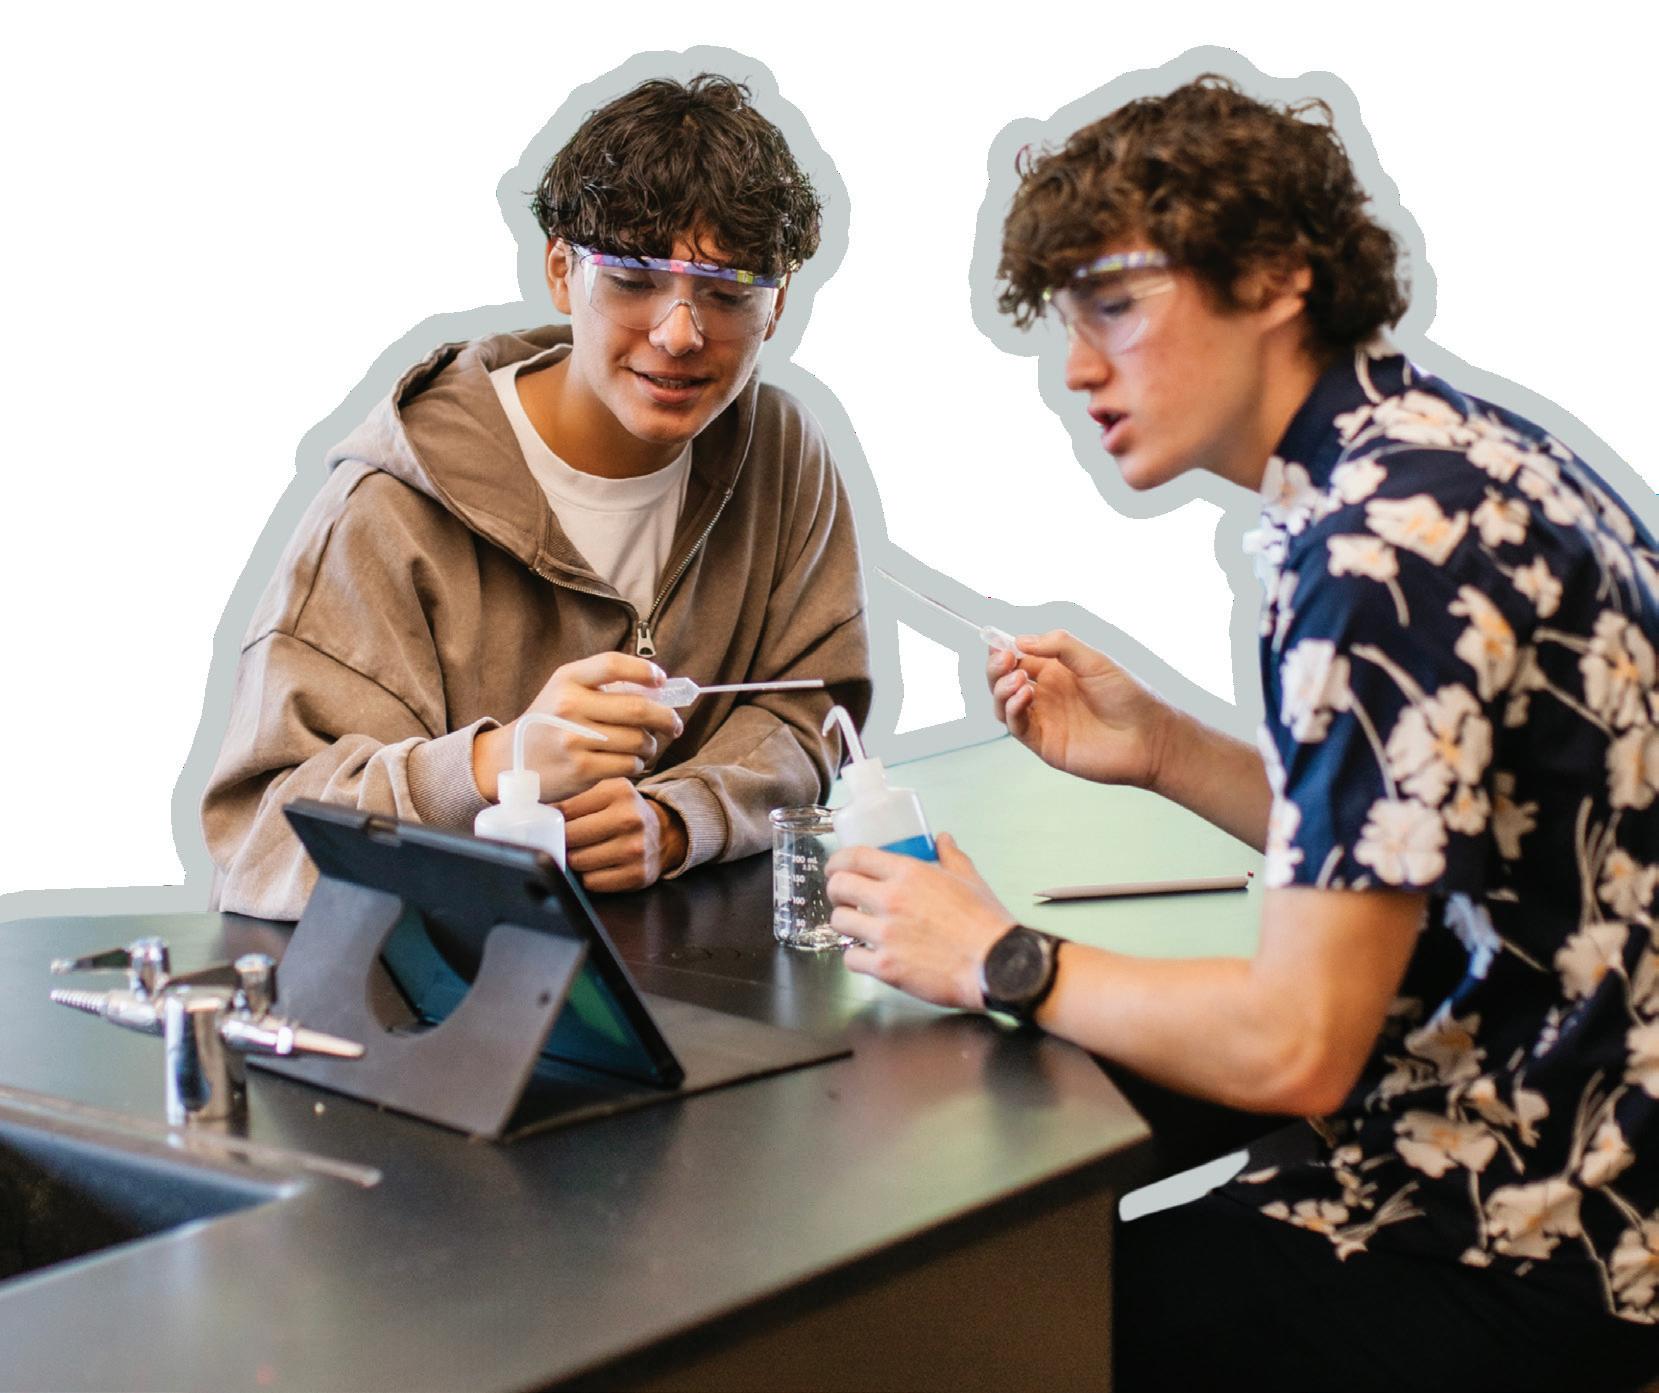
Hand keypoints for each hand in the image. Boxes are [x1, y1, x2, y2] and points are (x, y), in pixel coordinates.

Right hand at [473, 652, 683, 801]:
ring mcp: (574, 739)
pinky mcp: (581, 768)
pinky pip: (628, 764)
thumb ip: (603, 687)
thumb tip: (658, 692)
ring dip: (650, 745)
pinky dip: (636, 764)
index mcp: (567, 680)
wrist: (509, 762)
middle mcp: (569, 706)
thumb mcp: (565, 693)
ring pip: (638, 740)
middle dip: (666, 718)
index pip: (613, 664)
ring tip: (644, 746)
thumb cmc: (549, 724)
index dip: (644, 670)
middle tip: (674, 725)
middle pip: (637, 708)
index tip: (660, 679)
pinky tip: (628, 761)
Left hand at [558, 778, 687, 892]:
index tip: (548, 823)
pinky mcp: (637, 875)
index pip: (566, 809)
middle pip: (570, 836)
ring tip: (585, 852)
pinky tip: (599, 866)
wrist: (664, 835)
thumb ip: (576, 799)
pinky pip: (593, 882)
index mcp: (619, 792)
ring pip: (579, 861)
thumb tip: (535, 812)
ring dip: (575, 860)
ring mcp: (635, 848)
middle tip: (567, 840)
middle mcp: (630, 818)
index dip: (553, 819)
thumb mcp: (606, 793)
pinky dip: (589, 876)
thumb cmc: (625, 813)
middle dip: (564, 840)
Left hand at [826, 834, 1015, 1009]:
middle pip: (839, 886)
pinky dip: (855, 957)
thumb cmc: (986, 924)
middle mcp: (891, 901)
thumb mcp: (970, 880)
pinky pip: (850, 958)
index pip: (856, 857)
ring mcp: (886, 935)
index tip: (836, 867)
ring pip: (839, 922)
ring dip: (845, 923)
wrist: (996, 964)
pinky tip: (866, 955)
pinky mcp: (886, 967)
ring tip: (856, 926)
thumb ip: (951, 856)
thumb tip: (943, 839)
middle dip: (836, 890)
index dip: (838, 860)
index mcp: (909, 874)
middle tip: (843, 896)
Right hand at [988, 630, 1174, 789]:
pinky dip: (1013, 710)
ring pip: (1003, 704)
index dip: (1002, 649)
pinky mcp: (1044, 744)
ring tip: (1018, 680)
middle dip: (996, 669)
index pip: (1017, 658)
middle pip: (1004, 681)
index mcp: (1055, 672)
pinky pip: (1017, 727)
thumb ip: (1060, 646)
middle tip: (1004, 659)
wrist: (1149, 736)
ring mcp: (1043, 720)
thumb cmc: (1128, 696)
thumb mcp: (1094, 660)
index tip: (996, 642)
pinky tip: (1026, 696)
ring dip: (1001, 690)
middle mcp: (1045, 695)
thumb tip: (1021, 640)